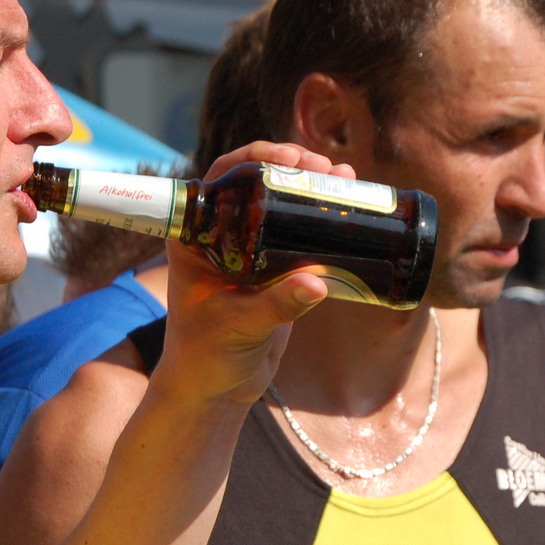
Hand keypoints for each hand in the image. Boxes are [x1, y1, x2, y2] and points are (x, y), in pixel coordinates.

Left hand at [155, 143, 355, 405]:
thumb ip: (276, 305)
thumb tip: (317, 283)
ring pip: (281, 202)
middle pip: (257, 181)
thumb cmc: (207, 354)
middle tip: (324, 167)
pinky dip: (322, 215)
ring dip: (312, 185)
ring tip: (344, 177)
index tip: (288, 159)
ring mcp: (249, 248)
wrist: (217, 387)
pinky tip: (349, 204)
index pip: (221, 177)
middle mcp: (221, 234)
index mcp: (195, 236)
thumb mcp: (240, 325)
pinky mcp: (274, 267)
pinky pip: (299, 231)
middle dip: (293, 166)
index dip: (253, 157)